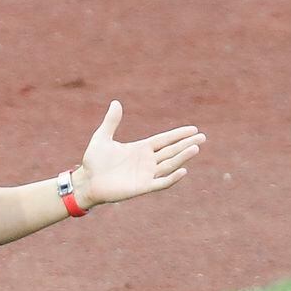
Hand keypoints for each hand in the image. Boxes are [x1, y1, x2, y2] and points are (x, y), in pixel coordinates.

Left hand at [76, 100, 204, 207]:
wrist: (86, 181)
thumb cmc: (94, 161)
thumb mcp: (102, 137)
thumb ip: (111, 121)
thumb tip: (116, 103)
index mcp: (141, 149)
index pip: (165, 140)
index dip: (178, 134)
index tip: (193, 129)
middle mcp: (147, 161)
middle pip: (172, 151)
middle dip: (187, 144)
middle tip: (203, 137)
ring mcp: (146, 174)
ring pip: (170, 164)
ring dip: (183, 157)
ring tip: (195, 148)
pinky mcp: (142, 187)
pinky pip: (161, 183)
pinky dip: (172, 178)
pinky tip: (183, 170)